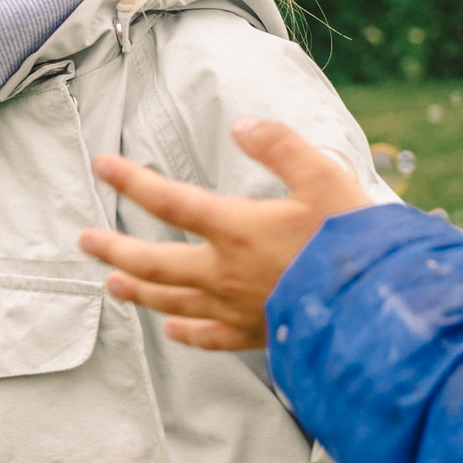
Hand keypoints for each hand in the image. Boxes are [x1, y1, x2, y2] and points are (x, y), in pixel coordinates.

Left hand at [79, 118, 370, 349]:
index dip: (131, 180)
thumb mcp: (324, 177)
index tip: (101, 165)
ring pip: (172, 300)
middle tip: (85, 241)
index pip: (169, 200)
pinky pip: (209, 337)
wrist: (376, 309)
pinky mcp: (255, 335)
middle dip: (116, 248)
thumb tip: (242, 126)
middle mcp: (225, 272)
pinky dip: (185, 331)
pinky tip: (172, 328)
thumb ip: (282, 147)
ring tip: (112, 283)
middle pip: (155, 261)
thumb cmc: (352, 239)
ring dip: (138, 290)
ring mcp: (236, 308)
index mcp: (236, 228)